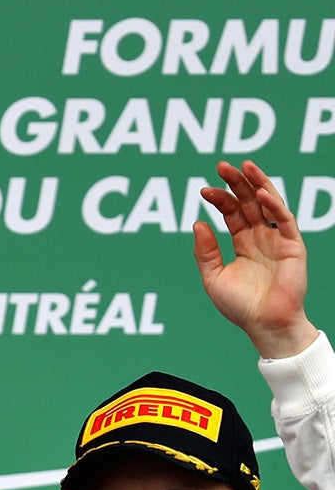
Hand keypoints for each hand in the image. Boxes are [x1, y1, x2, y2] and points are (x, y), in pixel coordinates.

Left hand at [194, 159, 315, 359]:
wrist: (264, 324)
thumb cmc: (239, 306)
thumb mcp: (213, 277)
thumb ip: (205, 252)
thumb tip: (196, 222)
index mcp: (242, 243)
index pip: (232, 212)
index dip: (219, 199)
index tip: (203, 190)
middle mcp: (260, 236)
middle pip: (249, 202)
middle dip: (237, 183)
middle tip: (222, 166)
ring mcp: (277, 238)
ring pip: (268, 204)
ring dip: (257, 184)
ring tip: (244, 167)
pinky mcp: (292, 245)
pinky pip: (284, 220)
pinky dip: (274, 205)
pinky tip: (261, 194)